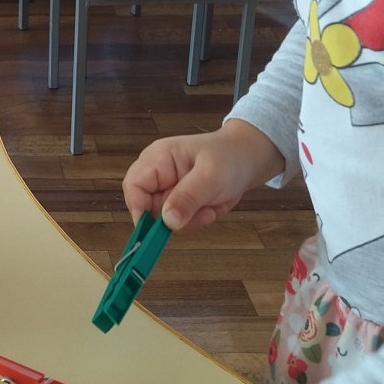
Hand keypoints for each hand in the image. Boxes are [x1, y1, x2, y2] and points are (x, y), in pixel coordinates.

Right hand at [122, 120, 283, 232]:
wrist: (249, 159)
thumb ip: (187, 198)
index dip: (140, 209)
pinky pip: (178, 222)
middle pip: (148, 208)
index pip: (134, 186)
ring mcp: (167, 189)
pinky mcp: (178, 202)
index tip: (162, 226)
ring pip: (164, 220)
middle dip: (176, 217)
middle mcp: (157, 174)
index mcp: (158, 158)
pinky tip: (211, 207)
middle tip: (202, 212)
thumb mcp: (211, 177)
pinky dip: (196, 220)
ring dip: (190, 220)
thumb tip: (167, 221)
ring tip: (210, 206)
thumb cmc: (230, 157)